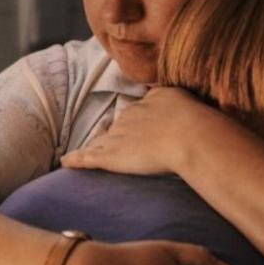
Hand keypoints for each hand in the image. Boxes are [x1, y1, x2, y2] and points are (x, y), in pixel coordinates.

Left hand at [62, 87, 212, 174]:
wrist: (189, 136)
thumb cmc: (197, 122)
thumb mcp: (188, 102)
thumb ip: (180, 102)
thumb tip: (183, 102)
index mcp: (149, 103)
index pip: (136, 112)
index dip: (135, 121)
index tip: (135, 127)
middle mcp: (130, 116)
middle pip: (117, 126)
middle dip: (115, 134)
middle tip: (115, 144)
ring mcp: (118, 136)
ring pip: (102, 141)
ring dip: (95, 146)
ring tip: (87, 153)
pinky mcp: (111, 156)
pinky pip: (88, 157)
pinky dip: (76, 159)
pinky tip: (66, 162)